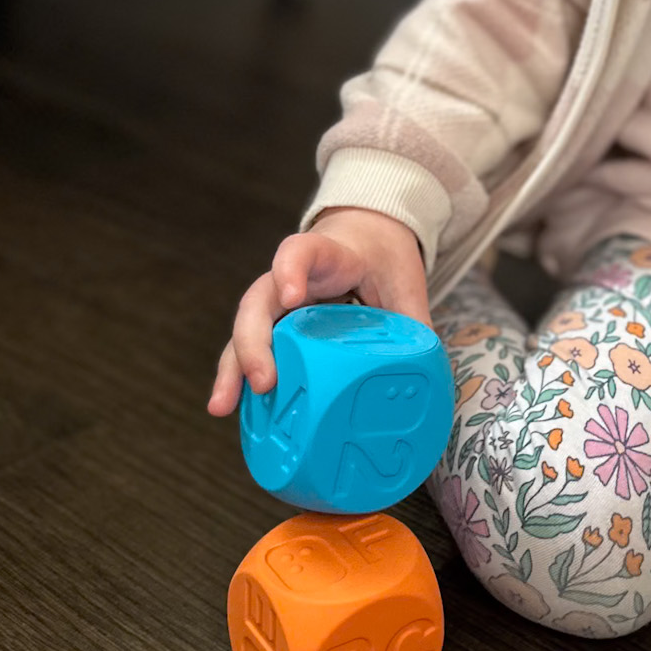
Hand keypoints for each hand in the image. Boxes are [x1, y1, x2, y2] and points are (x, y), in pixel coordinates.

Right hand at [208, 207, 430, 415]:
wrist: (367, 236)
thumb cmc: (383, 258)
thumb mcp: (406, 281)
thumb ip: (414, 321)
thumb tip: (428, 374)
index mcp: (327, 255)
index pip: (300, 252)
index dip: (291, 270)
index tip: (292, 297)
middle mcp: (291, 277)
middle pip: (258, 301)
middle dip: (253, 342)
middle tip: (262, 382)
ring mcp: (278, 303)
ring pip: (246, 330)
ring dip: (233, 368)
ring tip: (221, 406)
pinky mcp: (277, 326)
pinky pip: (256, 350)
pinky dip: (244, 378)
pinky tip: (237, 413)